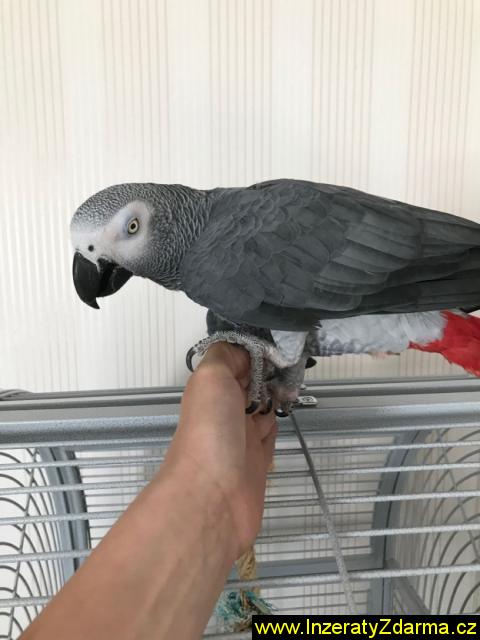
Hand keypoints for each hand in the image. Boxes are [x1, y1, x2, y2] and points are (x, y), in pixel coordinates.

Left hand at [165, 342, 276, 558]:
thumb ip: (225, 355)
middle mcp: (225, 410)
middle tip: (297, 356)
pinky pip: (271, 432)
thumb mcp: (210, 377)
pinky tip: (290, 406)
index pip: (236, 360)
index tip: (283, 339)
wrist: (213, 498)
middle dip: (271, 370)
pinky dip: (279, 419)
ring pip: (263, 405)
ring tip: (298, 376)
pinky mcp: (258, 460)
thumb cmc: (210, 433)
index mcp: (211, 388)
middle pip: (251, 383)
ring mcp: (242, 436)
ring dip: (278, 392)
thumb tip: (245, 350)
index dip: (257, 349)